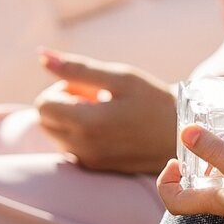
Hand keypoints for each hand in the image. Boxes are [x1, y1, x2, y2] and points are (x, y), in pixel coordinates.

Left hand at [29, 50, 178, 175]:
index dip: (62, 88)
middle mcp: (83, 147)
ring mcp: (88, 160)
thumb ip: (77, 68)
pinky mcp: (95, 167)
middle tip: (97, 97)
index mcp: (87, 123)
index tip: (89, 87)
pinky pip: (71, 146)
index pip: (43, 105)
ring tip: (105, 111)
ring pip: (56, 134)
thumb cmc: (154, 102)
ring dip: (71, 118)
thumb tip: (41, 56)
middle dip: (63, 103)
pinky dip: (80, 132)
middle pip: (45, 120)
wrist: (182, 136)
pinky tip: (109, 126)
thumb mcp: (120, 77)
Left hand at [155, 124, 223, 223]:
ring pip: (216, 181)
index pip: (175, 203)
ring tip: (222, 139)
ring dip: (212, 161)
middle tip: (198, 144)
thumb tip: (185, 132)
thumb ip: (214, 150)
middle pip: (194, 190)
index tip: (175, 161)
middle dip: (190, 166)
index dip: (166, 183)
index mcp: (214, 201)